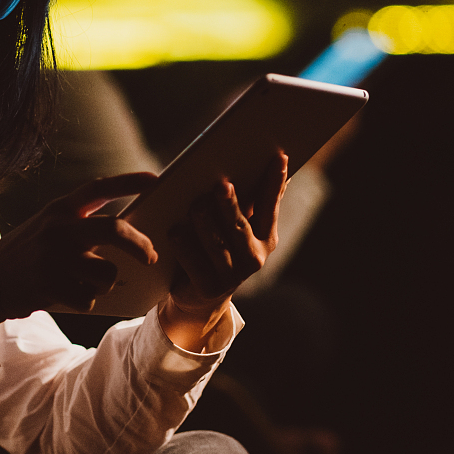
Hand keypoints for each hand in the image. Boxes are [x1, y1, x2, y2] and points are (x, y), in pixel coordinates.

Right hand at [0, 172, 158, 334]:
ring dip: (104, 283)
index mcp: (59, 209)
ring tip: (83, 282)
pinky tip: (66, 296)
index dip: (129, 182)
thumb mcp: (47, 227)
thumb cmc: (27, 256)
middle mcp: (58, 228)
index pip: (99, 188)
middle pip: (114, 229)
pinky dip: (85, 301)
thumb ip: (79, 223)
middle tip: (151, 257)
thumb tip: (129, 231)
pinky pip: (89, 298)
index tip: (155, 179)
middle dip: (140, 245)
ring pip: (107, 273)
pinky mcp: (50, 284)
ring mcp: (53, 256)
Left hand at [161, 151, 286, 349]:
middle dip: (230, 205)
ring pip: (216, 244)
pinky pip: (193, 261)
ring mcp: (231, 276)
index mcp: (266, 237)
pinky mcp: (208, 288)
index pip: (270, 205)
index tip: (278, 157)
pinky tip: (175, 231)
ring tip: (196, 205)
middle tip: (222, 184)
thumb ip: (250, 198)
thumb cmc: (220, 246)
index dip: (274, 182)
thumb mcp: (238, 223)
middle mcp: (254, 258)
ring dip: (204, 222)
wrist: (200, 295)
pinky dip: (183, 245)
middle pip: (239, 226)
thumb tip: (271, 159)